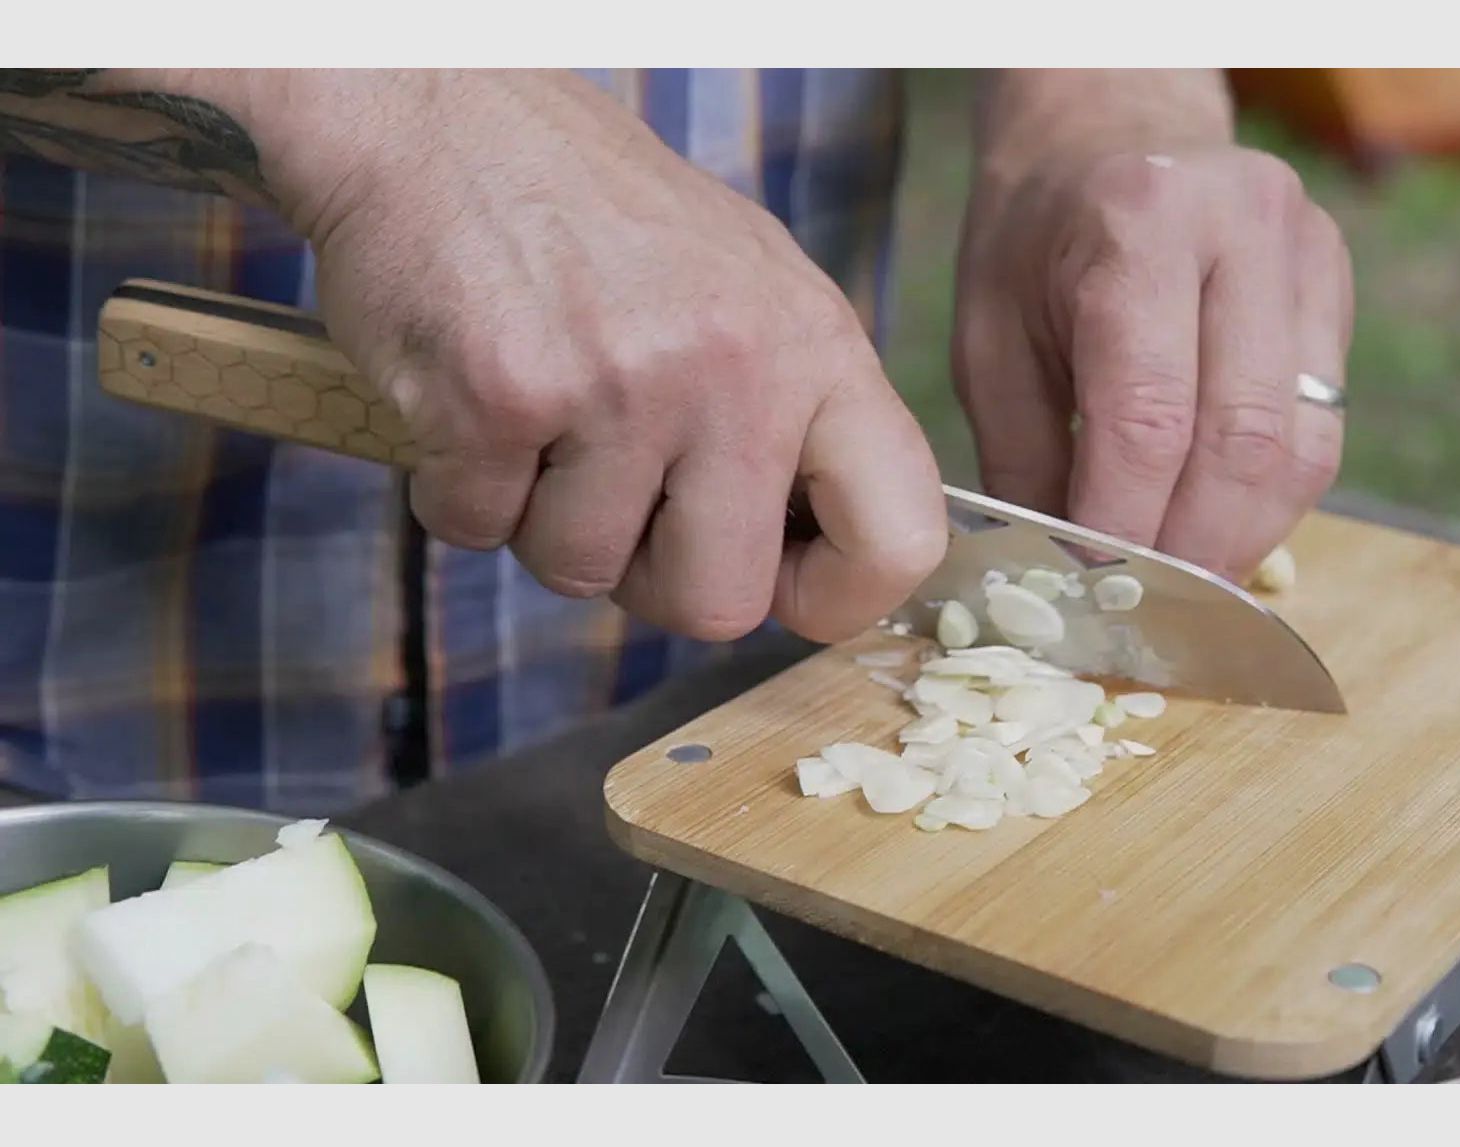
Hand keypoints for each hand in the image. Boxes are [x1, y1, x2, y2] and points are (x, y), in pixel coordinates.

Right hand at [262, 70, 945, 642]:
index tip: (774, 576)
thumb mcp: (749, 292)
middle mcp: (736, 367)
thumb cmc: (598, 219)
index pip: (900, 538)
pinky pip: (475, 529)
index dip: (837, 598)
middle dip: (650, 577)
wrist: (445, 115)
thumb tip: (814, 563)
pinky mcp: (501, 397)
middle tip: (614, 495)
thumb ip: (794, 424)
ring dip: (542, 521)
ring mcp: (620, 384)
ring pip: (582, 575)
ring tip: (539, 415)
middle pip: (719, 606)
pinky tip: (471, 398)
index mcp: (816, 346)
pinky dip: (458, 489)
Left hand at [952, 143, 1351, 580]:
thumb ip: (1022, 460)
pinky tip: (1217, 524)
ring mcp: (1307, 254)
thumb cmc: (1031, 244)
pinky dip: (1270, 497)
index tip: (1089, 583)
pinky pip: (1323, 428)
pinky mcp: (1336, 288)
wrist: (1106, 137)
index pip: (1148, 417)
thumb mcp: (988, 342)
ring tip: (1182, 580)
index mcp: (1137, 227)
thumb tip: (1061, 578)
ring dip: (1242, 536)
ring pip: (1303, 447)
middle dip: (1190, 546)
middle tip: (1143, 602)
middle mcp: (1243, 229)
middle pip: (1243, 440)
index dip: (1122, 523)